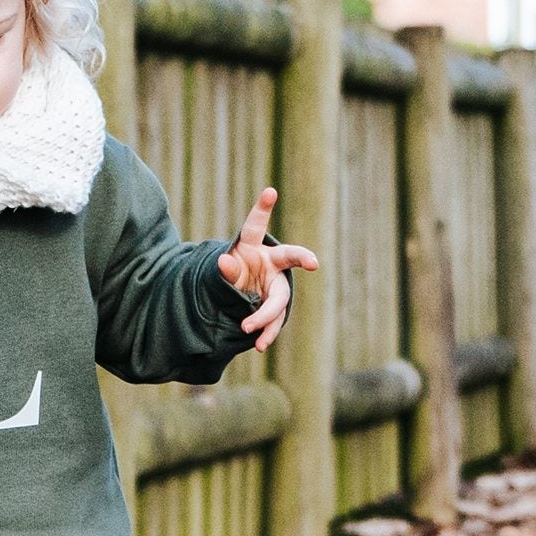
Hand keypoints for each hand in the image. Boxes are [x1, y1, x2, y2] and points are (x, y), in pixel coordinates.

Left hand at [217, 186, 317, 351]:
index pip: (255, 225)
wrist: (236, 298)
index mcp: (254, 246)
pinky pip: (274, 320)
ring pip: (278, 299)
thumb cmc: (232, 275)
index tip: (269, 191)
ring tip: (247, 328)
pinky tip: (260, 344)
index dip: (262, 208)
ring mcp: (275, 286)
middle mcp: (270, 263)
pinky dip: (266, 332)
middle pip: (288, 257)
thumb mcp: (224, 272)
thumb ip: (225, 269)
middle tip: (312, 261)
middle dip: (301, 257)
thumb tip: (223, 261)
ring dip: (265, 315)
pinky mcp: (274, 307)